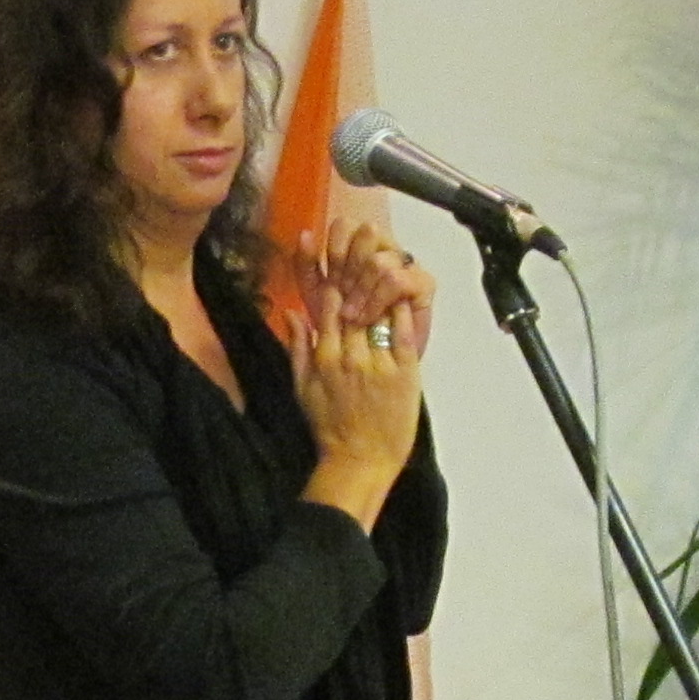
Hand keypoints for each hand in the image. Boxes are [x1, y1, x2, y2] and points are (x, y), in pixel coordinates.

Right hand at [295, 216, 427, 526]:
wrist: (358, 463)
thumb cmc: (329, 430)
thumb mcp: (302, 389)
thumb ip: (297, 349)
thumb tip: (291, 313)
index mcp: (322, 357)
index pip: (327, 303)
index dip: (330, 272)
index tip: (332, 246)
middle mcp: (347, 355)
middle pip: (354, 300)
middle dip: (357, 267)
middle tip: (364, 236)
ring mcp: (376, 363)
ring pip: (379, 311)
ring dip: (381, 281)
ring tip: (387, 254)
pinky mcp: (402, 373)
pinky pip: (404, 333)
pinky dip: (404, 310)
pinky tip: (407, 289)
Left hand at [306, 213, 434, 363]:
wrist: (369, 364)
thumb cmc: (343, 329)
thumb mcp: (315, 295)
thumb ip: (306, 266)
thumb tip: (305, 234)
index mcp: (357, 245)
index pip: (344, 225)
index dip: (333, 250)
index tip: (328, 280)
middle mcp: (383, 248)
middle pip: (367, 232)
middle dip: (348, 268)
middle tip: (341, 297)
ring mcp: (404, 263)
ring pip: (379, 259)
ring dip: (361, 291)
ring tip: (353, 316)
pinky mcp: (422, 283)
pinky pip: (398, 280)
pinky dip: (378, 301)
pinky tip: (370, 318)